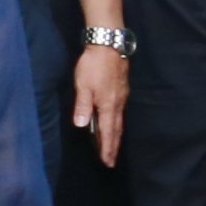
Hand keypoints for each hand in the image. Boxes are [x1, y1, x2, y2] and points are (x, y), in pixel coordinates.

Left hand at [72, 45, 129, 164]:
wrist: (109, 44)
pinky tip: (114, 123)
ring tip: (112, 147)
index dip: (107, 148)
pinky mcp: (122, 89)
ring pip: (119, 121)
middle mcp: (118, 103)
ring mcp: (122, 96)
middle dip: (113, 146)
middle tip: (111, 161)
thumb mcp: (83, 85)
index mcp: (108, 105)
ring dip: (115, 136)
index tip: (107, 161)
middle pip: (116, 130)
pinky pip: (120, 112)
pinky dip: (117, 123)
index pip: (108, 132)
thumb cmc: (94, 65)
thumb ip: (83, 106)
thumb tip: (82, 126)